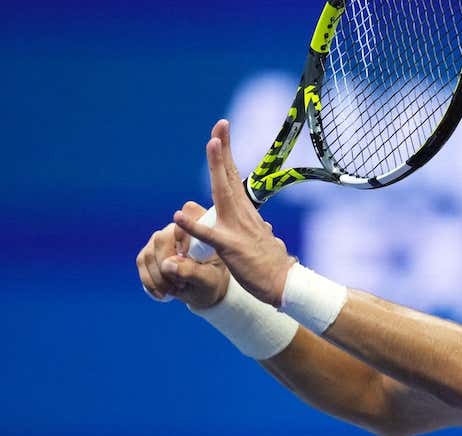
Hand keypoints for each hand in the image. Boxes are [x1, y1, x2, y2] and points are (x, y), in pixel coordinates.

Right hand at [136, 205, 230, 308]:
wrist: (203, 291)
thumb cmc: (212, 281)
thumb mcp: (208, 280)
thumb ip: (192, 271)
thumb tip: (168, 264)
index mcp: (201, 227)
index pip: (188, 213)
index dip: (183, 234)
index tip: (185, 255)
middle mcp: (179, 227)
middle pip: (162, 239)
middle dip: (167, 265)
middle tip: (181, 284)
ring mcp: (162, 238)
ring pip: (149, 252)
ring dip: (159, 277)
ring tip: (176, 289)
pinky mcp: (149, 250)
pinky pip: (141, 262)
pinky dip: (150, 281)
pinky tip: (162, 293)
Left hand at [172, 119, 295, 306]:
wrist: (284, 284)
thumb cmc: (271, 264)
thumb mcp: (262, 240)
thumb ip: (254, 230)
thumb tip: (262, 227)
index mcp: (245, 212)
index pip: (232, 176)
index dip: (225, 153)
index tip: (221, 130)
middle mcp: (241, 214)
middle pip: (229, 176)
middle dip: (223, 149)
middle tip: (220, 125)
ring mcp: (236, 229)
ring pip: (222, 193)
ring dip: (216, 168)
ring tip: (210, 145)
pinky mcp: (230, 248)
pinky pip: (208, 235)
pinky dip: (192, 226)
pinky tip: (178, 216)